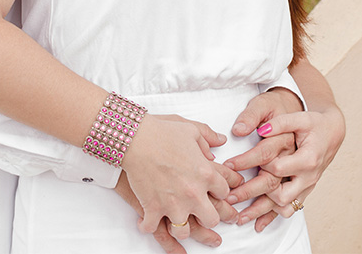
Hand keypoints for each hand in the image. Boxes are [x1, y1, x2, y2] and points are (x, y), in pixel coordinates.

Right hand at [122, 114, 243, 239]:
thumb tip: (219, 141)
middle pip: (211, 219)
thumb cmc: (162, 132)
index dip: (220, 192)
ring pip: (184, 232)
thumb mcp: (191, 129)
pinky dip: (147, 226)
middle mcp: (193, 193)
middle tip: (202, 213)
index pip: (224, 192)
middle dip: (208, 218)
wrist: (136, 138)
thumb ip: (208, 137)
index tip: (214, 192)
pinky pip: (152, 228)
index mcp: (206, 174)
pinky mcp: (152, 209)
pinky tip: (145, 221)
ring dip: (180, 228)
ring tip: (175, 221)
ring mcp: (173, 204)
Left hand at [225, 106, 344, 225]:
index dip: (254, 165)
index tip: (232, 164)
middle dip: (252, 195)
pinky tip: (257, 223)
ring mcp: (307, 186)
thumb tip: (260, 130)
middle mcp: (308, 176)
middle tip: (230, 196)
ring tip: (239, 216)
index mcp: (307, 158)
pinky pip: (289, 209)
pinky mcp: (304, 191)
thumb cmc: (314, 123)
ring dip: (262, 211)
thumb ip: (280, 123)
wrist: (333, 133)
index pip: (277, 167)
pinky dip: (273, 216)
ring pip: (284, 206)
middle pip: (279, 194)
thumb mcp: (299, 118)